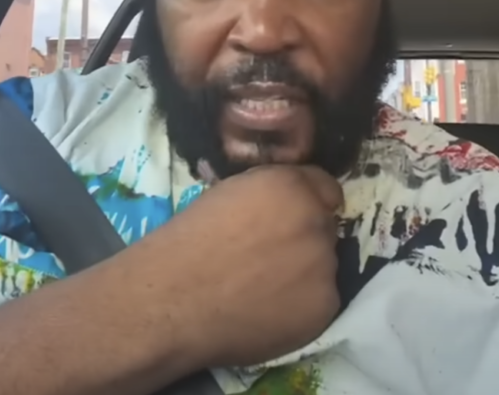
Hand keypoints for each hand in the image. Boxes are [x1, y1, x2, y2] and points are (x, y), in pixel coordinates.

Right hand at [119, 164, 343, 368]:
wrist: (173, 299)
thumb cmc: (188, 244)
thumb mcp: (227, 195)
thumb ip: (268, 195)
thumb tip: (282, 207)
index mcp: (290, 187)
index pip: (325, 187)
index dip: (307, 202)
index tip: (292, 218)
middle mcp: (315, 221)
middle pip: (324, 227)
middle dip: (304, 238)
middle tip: (269, 258)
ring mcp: (324, 266)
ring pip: (323, 267)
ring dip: (303, 273)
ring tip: (263, 289)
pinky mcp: (324, 307)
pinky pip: (319, 302)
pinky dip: (300, 307)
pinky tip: (267, 311)